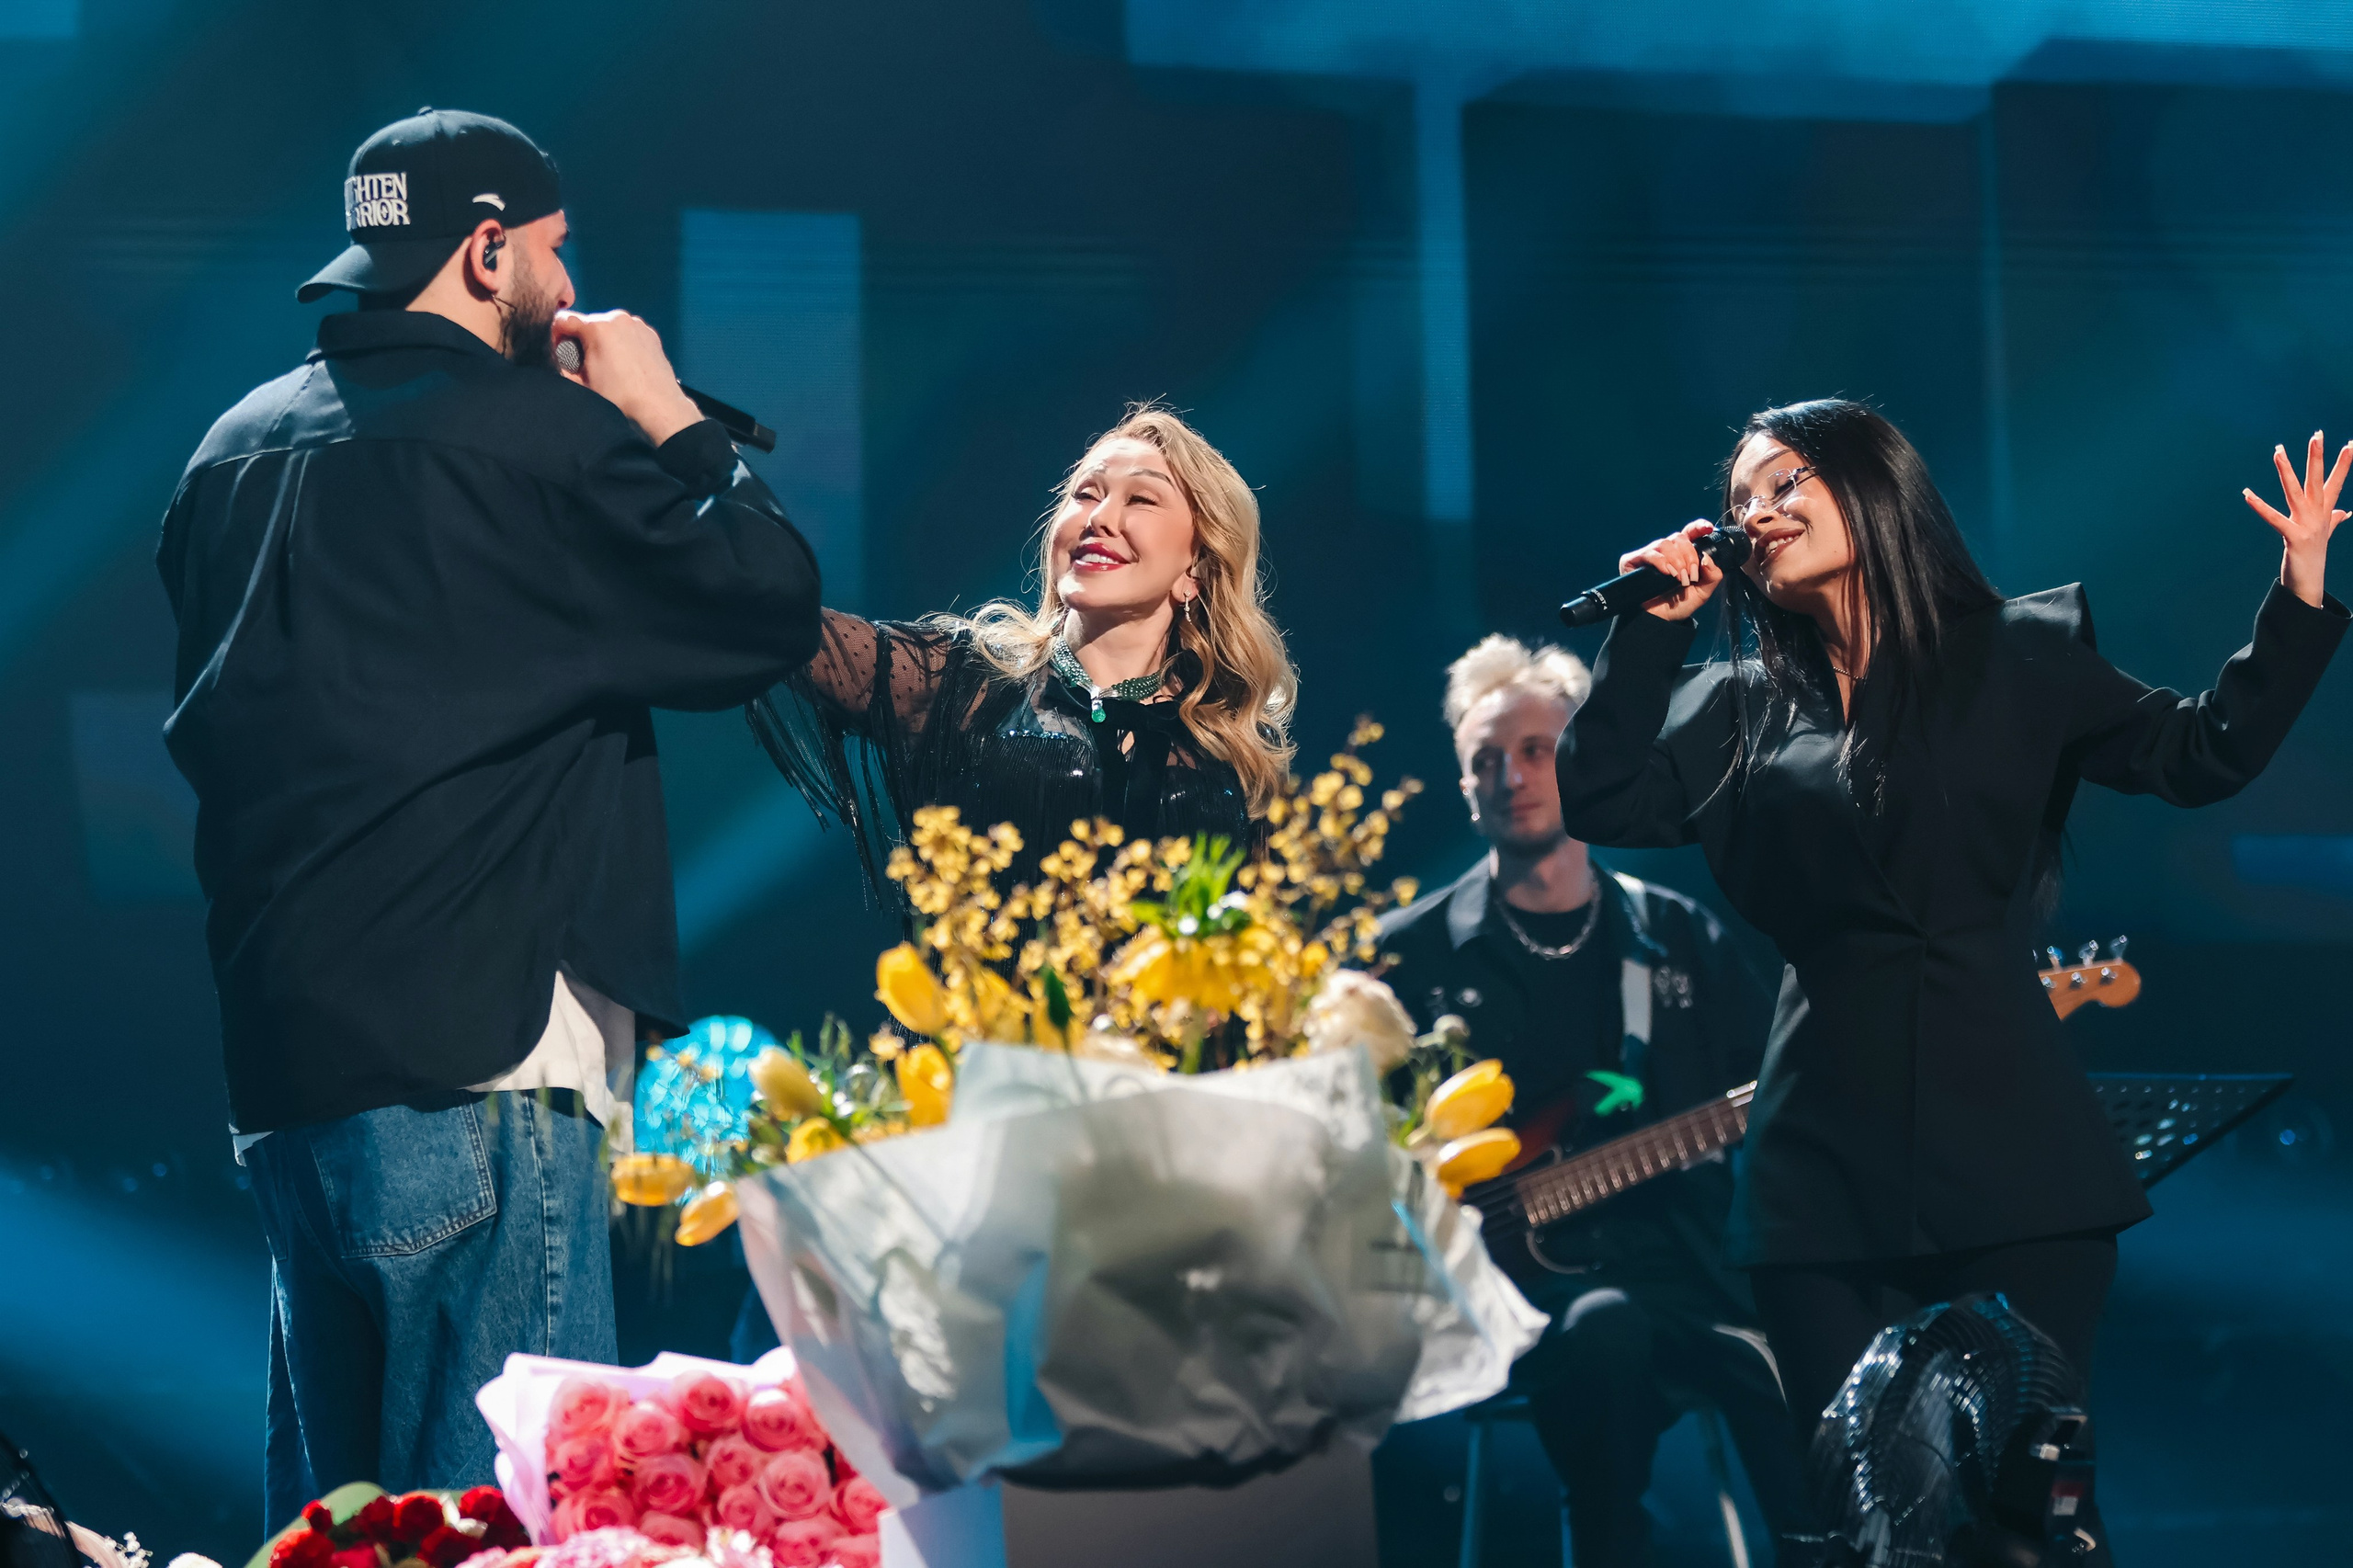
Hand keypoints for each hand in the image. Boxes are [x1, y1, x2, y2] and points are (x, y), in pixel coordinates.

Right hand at [551, 309, 704, 446]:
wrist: (659, 406)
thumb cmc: (620, 397)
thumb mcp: (581, 382)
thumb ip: (561, 364)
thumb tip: (556, 356)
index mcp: (597, 326)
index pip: (563, 320)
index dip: (556, 337)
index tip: (560, 354)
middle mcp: (618, 318)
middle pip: (587, 323)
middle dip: (581, 341)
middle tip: (584, 365)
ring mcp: (637, 324)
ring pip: (607, 328)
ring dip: (601, 342)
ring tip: (607, 367)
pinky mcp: (650, 334)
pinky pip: (626, 333)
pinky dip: (620, 343)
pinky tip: (624, 364)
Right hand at [1618, 519, 1723, 620]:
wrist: (1659, 621)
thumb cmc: (1677, 605)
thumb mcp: (1703, 592)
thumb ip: (1713, 576)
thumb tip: (1707, 559)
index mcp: (1682, 554)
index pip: (1690, 533)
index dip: (1698, 527)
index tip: (1708, 529)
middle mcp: (1665, 551)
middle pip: (1679, 537)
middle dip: (1689, 556)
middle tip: (1690, 575)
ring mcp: (1648, 555)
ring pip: (1665, 543)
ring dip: (1676, 560)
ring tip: (1678, 578)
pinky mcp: (1632, 561)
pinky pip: (1649, 553)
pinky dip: (1661, 561)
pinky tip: (1667, 573)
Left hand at [2243, 430, 2347, 607]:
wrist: (2310, 583)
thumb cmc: (2314, 556)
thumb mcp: (2325, 533)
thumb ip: (2335, 520)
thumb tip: (2346, 512)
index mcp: (2324, 511)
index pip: (2336, 481)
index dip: (2344, 463)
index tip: (2351, 442)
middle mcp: (2317, 514)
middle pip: (2317, 479)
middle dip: (2317, 456)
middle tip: (2317, 433)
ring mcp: (2307, 525)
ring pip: (2295, 491)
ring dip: (2286, 470)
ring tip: (2278, 450)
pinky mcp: (2293, 537)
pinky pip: (2274, 518)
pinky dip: (2260, 506)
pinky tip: (2247, 494)